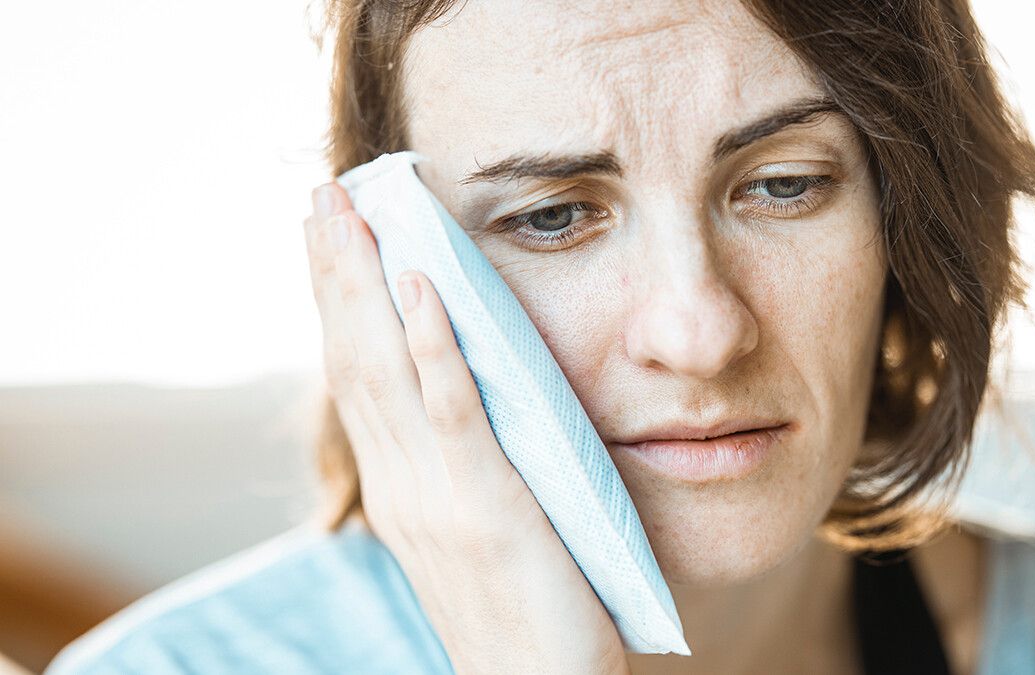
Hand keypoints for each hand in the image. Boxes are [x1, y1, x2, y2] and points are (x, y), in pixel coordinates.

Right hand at [302, 182, 630, 674]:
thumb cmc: (519, 616)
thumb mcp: (473, 532)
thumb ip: (457, 469)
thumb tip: (460, 406)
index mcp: (400, 489)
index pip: (356, 376)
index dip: (337, 301)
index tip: (327, 234)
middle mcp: (403, 485)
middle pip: (354, 357)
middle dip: (335, 271)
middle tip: (321, 193)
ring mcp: (437, 495)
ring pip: (386, 368)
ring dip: (364, 283)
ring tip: (350, 211)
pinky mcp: (487, 506)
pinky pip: (453, 411)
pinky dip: (430, 342)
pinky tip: (417, 283)